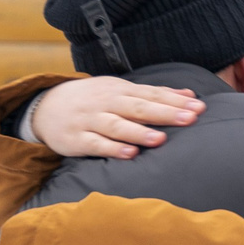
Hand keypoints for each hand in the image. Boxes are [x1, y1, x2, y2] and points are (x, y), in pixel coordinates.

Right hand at [27, 76, 201, 158]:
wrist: (44, 107)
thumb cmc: (92, 100)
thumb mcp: (120, 90)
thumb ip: (154, 94)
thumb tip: (189, 95)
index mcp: (119, 90)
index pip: (151, 94)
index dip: (175, 101)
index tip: (199, 107)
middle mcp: (106, 103)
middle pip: (138, 107)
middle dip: (165, 113)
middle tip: (190, 119)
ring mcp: (90, 121)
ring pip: (117, 126)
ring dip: (138, 132)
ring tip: (160, 139)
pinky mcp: (77, 140)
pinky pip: (96, 144)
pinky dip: (112, 149)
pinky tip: (129, 154)